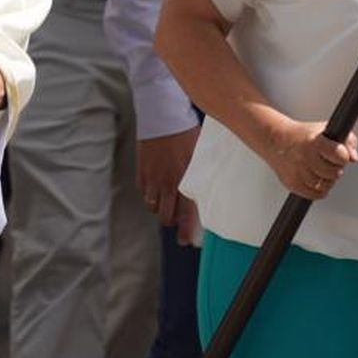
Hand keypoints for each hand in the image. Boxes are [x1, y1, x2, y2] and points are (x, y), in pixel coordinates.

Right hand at [138, 126, 200, 244]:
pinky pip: (143, 192)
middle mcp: (167, 183)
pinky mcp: (142, 171)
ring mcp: (152, 178)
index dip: (185, 231)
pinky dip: (149, 195)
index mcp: (185, 180)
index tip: (184, 241)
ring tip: (165, 205)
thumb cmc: (186, 132)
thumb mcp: (201, 152)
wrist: (162, 116)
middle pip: (166, 216)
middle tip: (175, 221)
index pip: (186, 214)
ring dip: (160, 209)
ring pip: (153, 207)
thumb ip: (205, 171)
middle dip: (171, 222)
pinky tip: (155, 191)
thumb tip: (215, 182)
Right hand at [260, 117, 357, 200]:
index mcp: (314, 142)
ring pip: (326, 185)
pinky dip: (319, 189)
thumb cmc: (303, 136)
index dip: (342, 156)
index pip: (340, 155)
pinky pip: (316, 195)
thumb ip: (348, 141)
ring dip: (326, 179)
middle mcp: (305, 157)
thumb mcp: (327, 130)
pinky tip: (314, 178)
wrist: (275, 140)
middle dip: (334, 168)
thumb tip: (353, 158)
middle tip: (326, 161)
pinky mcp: (293, 184)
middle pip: (335, 173)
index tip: (337, 153)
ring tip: (319, 169)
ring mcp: (298, 172)